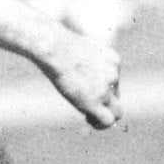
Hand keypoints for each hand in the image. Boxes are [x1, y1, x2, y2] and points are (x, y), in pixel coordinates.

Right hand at [0, 0, 123, 127]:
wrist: (53, 46)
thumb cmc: (52, 40)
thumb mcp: (67, 43)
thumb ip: (70, 51)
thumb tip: (46, 39)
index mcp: (111, 59)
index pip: (113, 80)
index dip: (101, 89)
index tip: (85, 90)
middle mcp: (114, 74)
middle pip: (116, 95)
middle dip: (104, 103)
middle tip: (86, 105)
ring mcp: (107, 89)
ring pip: (116, 111)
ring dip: (103, 116)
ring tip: (88, 118)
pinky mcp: (96, 101)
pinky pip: (108, 121)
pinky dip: (100, 125)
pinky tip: (87, 121)